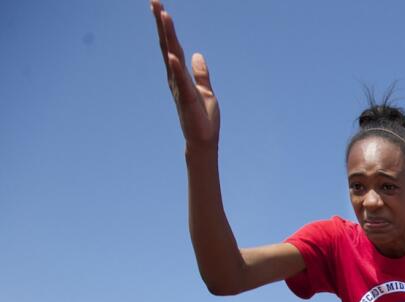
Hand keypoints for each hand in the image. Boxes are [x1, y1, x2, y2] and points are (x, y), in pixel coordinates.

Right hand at [151, 1, 219, 149]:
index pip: (171, 45)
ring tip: (163, 16)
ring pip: (172, 56)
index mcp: (179, 74)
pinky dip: (177, 67)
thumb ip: (201, 74)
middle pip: (167, 45)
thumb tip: (198, 55)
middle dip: (161, 23)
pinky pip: (181, 80)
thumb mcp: (205, 91)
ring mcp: (179, 87)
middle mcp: (175, 78)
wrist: (204, 140)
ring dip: (168, 36)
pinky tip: (172, 54)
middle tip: (154, 1)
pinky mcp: (187, 99)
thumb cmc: (203, 118)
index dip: (166, 26)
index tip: (160, 6)